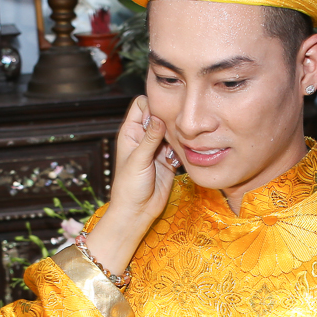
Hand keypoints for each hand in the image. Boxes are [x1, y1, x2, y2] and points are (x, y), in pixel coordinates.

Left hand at [85, 95, 176, 276]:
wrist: (137, 212)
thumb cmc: (129, 187)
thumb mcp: (138, 160)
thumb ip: (150, 138)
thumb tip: (159, 116)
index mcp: (131, 133)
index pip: (141, 105)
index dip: (153, 104)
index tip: (165, 108)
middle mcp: (144, 137)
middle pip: (159, 115)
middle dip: (171, 116)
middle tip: (182, 120)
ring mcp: (157, 148)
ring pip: (171, 130)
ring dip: (179, 132)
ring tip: (186, 135)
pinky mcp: (169, 159)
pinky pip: (179, 146)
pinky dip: (184, 146)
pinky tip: (187, 149)